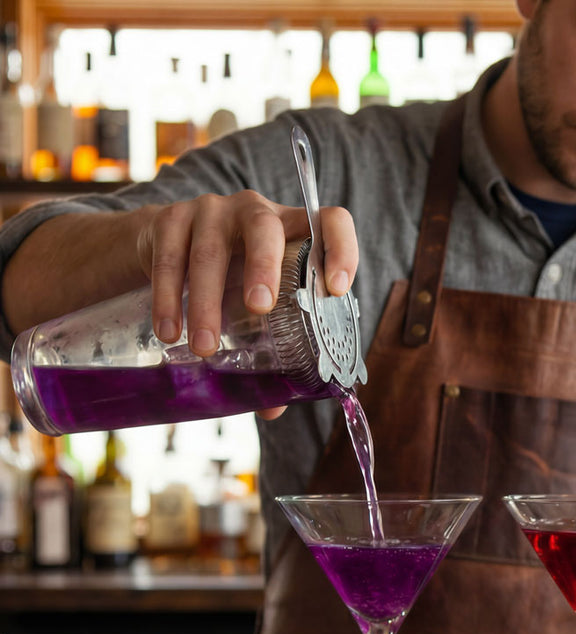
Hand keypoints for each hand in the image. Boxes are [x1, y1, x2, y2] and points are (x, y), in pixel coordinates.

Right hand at [134, 190, 358, 356]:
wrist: (162, 244)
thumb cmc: (230, 280)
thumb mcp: (256, 308)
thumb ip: (270, 351)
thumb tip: (272, 409)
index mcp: (294, 230)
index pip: (331, 221)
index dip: (341, 249)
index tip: (336, 288)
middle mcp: (256, 212)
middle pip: (265, 228)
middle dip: (263, 267)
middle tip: (258, 309)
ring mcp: (211, 211)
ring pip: (210, 250)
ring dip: (207, 302)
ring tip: (205, 348)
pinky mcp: (170, 219)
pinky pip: (169, 258)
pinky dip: (169, 298)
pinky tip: (170, 333)